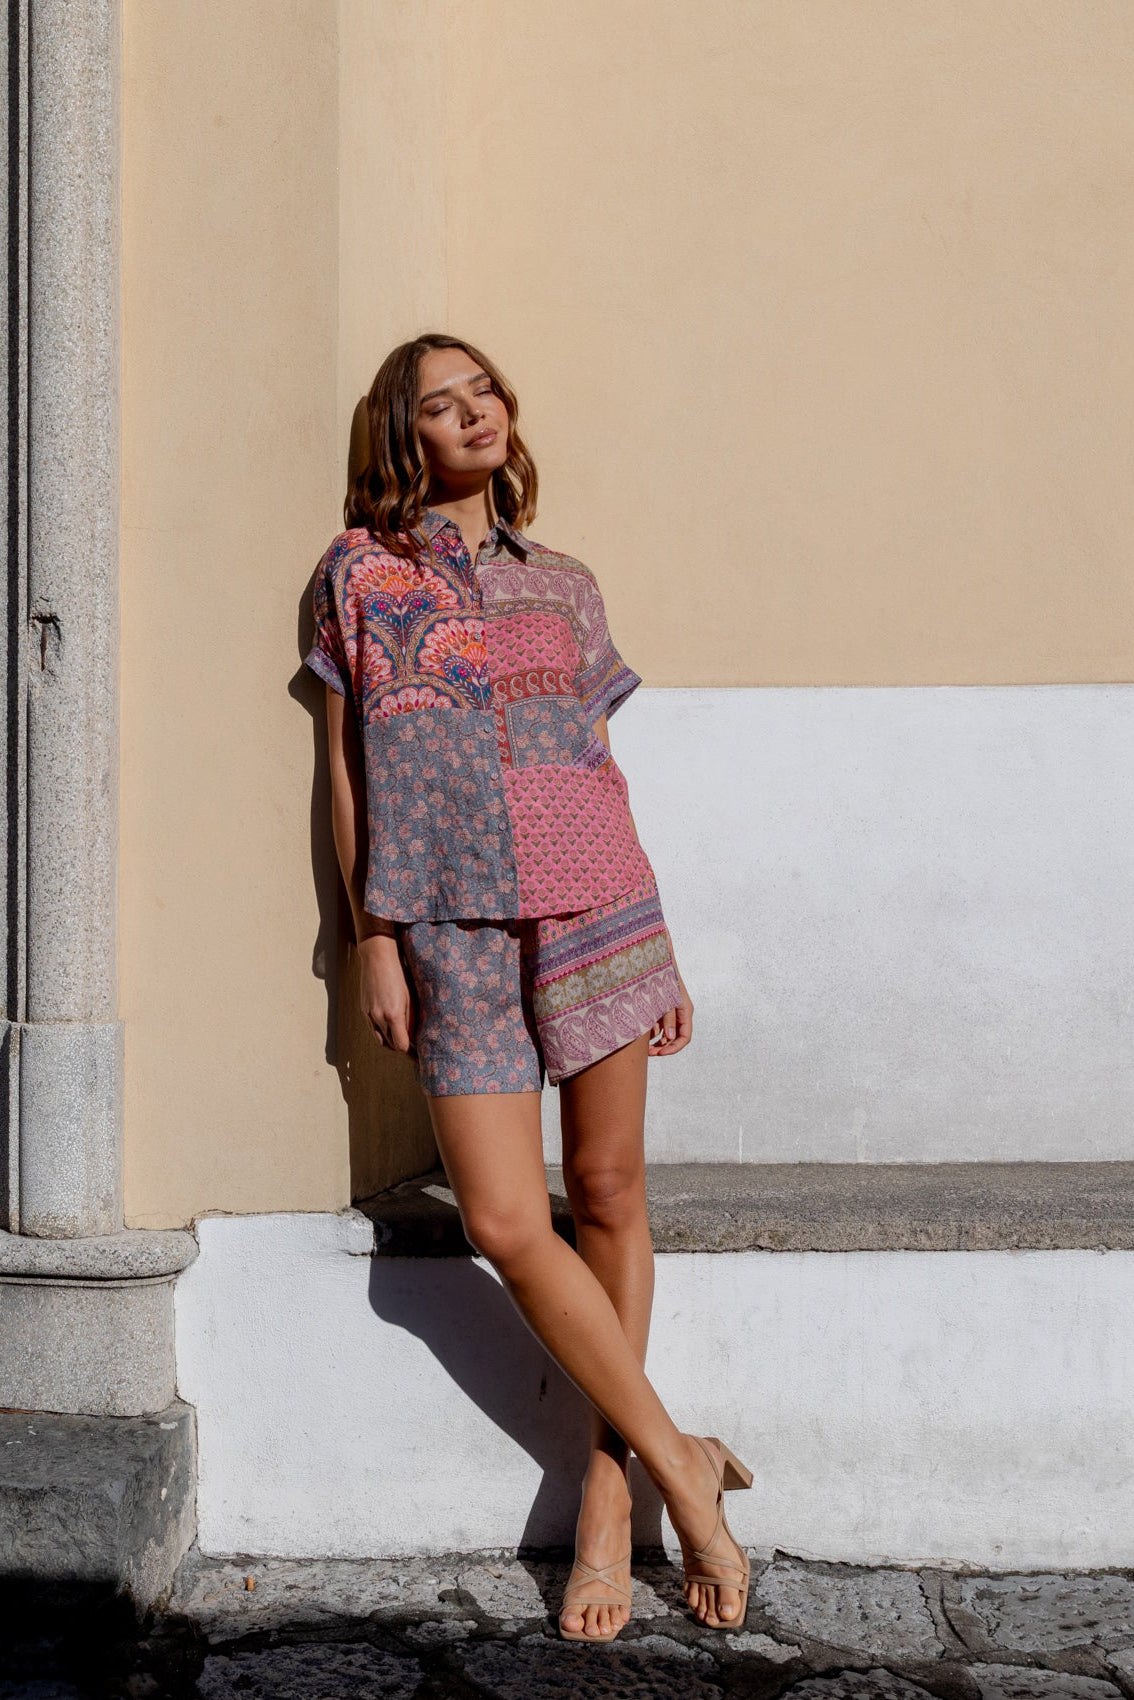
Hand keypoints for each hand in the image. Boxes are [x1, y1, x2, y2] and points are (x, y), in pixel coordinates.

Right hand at [357, 933, 415, 1053]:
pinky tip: (391, 1028)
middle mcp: (379, 1018)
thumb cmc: (399, 975)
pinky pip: (373, 1029)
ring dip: (391, 1042)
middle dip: (402, 1048)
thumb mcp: (411, 998)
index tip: (420, 1053)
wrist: (378, 958)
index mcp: (393, 1015)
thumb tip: (415, 1037)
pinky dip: (382, 1033)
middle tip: (414, 1049)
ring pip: (380, 1040)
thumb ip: (411, 1020)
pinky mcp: (364, 1010)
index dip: (411, 1052)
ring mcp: (369, 1015)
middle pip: (390, 1045)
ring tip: (402, 1039)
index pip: (401, 1046)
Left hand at [649, 964, 692, 1056]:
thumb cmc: (662, 977)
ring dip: (655, 1041)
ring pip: (665, 1033)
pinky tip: (639, 1033)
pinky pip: (657, 1024)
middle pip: (674, 1037)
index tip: (660, 1053)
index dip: (674, 1048)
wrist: (656, 959)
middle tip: (648, 1053)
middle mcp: (679, 1012)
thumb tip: (669, 1037)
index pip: (685, 1037)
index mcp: (685, 1010)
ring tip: (641, 1046)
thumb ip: (668, 1017)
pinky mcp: (660, 1007)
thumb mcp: (665, 998)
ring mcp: (670, 1010)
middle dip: (662, 1047)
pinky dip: (650, 1031)